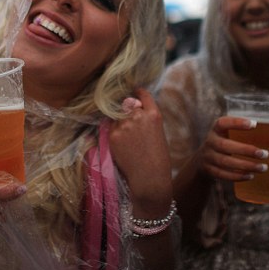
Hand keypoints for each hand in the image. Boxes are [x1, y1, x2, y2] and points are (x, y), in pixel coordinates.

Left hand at [109, 88, 172, 214]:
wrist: (149, 178)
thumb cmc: (158, 158)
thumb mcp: (158, 132)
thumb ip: (146, 119)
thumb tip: (132, 108)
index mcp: (153, 114)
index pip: (142, 94)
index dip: (137, 92)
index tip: (133, 91)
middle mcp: (138, 116)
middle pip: (127, 104)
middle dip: (127, 110)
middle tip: (129, 122)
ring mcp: (124, 125)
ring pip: (117, 116)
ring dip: (119, 122)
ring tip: (127, 139)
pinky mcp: (113, 135)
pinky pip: (110, 127)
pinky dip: (114, 132)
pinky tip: (122, 144)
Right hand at [196, 116, 268, 181]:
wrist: (202, 159)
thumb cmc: (225, 143)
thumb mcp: (228, 134)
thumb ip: (245, 135)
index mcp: (216, 129)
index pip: (222, 123)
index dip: (237, 123)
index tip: (254, 124)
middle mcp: (210, 142)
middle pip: (225, 146)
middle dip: (246, 150)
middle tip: (265, 154)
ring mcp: (208, 157)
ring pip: (225, 162)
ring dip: (246, 165)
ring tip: (263, 167)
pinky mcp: (209, 170)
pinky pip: (223, 174)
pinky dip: (237, 176)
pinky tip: (251, 176)